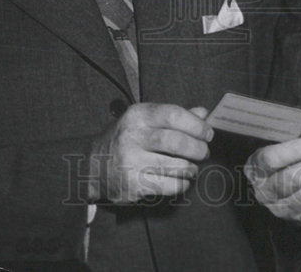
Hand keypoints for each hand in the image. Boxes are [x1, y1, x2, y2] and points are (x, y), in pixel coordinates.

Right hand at [88, 103, 211, 203]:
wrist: (93, 166)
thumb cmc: (127, 139)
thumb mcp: (145, 120)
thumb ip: (174, 116)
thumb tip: (204, 113)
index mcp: (137, 116)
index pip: (173, 115)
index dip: (196, 125)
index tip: (208, 133)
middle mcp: (132, 137)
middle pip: (176, 142)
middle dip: (197, 148)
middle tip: (204, 152)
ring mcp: (131, 163)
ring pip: (175, 166)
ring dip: (191, 168)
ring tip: (192, 167)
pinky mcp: (133, 185)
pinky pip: (168, 186)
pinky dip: (182, 183)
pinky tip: (182, 179)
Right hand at [245, 137, 300, 222]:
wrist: (272, 191)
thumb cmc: (278, 163)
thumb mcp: (273, 147)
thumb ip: (289, 143)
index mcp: (256, 169)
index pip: (271, 160)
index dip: (297, 150)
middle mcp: (266, 193)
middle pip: (293, 178)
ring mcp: (282, 210)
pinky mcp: (299, 221)